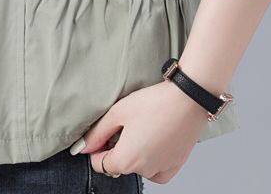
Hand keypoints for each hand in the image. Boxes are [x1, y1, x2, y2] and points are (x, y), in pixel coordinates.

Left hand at [75, 81, 206, 184]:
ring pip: (138, 167)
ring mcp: (161, 169)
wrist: (187, 100)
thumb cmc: (154, 103)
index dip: (97, 149)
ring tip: (142, 128)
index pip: (100, 165)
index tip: (102, 135)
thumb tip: (83, 148)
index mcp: (126, 159)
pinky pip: (157, 172)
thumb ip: (98, 133)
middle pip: (119, 165)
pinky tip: (152, 142)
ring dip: (135, 154)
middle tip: (125, 124)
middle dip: (117, 148)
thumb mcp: (118, 112)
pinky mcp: (175, 165)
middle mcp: (144, 170)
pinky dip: (152, 162)